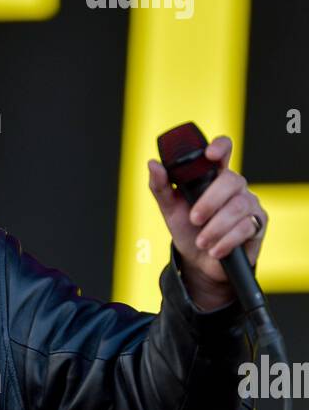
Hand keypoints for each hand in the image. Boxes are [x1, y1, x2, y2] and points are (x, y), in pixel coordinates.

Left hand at [147, 135, 266, 309]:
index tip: (209, 154)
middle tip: (194, 219)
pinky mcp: (257, 223)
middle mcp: (235, 186)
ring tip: (201, 242)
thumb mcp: (170, 210)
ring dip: (215, 227)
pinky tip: (215, 250)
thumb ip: (161, 187)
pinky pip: (246, 227)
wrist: (199, 263)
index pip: (223, 151)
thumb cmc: (188, 230)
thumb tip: (152, 164)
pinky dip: (226, 241)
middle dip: (210, 202)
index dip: (220, 147)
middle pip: (231, 180)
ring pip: (238, 206)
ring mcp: (249, 204)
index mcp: (214, 176)